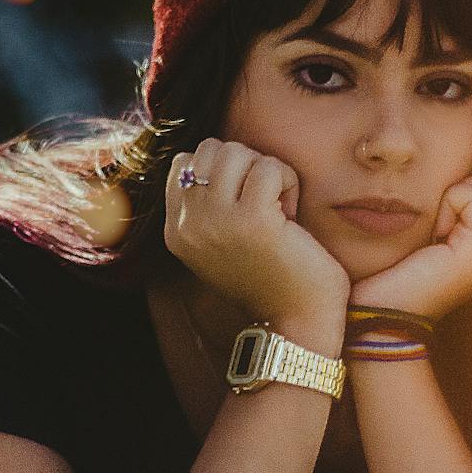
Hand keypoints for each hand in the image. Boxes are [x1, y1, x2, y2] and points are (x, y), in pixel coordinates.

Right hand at [164, 139, 351, 326]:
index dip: (223, 170)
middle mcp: (188, 225)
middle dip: (245, 166)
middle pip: (212, 150)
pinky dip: (288, 183)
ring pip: (238, 152)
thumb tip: (212, 155)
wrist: (295, 322)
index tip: (242, 205)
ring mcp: (217, 221)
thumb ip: (206, 205)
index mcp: (176, 230)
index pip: (184, 162)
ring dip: (267, 172)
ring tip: (277, 208)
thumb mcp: (219, 240)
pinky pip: (270, 167)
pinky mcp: (253, 220)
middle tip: (264, 204)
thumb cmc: (269, 276)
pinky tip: (291, 216)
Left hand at [350, 173, 471, 321]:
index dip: (457, 192)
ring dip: (452, 198)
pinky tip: (432, 236)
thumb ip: (443, 211)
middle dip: (459, 192)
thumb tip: (451, 180)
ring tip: (432, 234)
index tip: (431, 227)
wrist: (380, 318)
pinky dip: (449, 203)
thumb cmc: (386, 276)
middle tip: (432, 228)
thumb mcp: (419, 236)